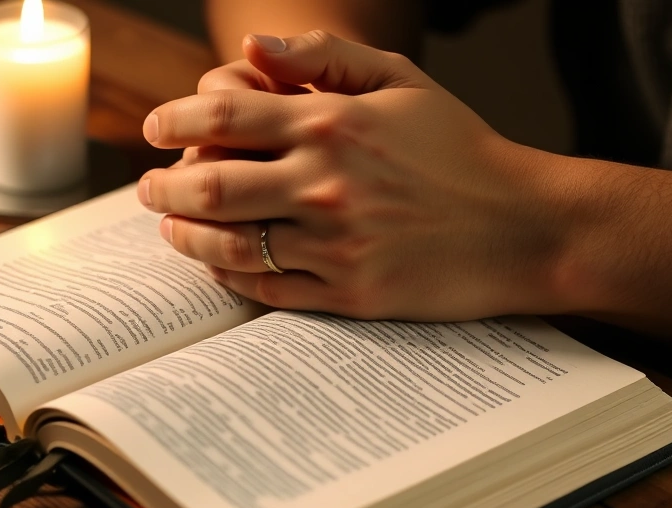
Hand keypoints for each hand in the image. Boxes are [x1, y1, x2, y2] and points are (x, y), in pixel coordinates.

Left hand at [139, 32, 566, 320]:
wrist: (524, 228)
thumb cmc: (462, 150)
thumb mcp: (404, 81)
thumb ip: (325, 57)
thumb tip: (251, 48)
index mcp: (333, 122)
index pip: (224, 113)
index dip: (174, 117)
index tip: (155, 128)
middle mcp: (325, 182)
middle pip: (209, 182)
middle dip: (163, 184)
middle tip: (148, 186)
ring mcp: (334, 244)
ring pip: (228, 243)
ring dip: (185, 233)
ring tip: (171, 225)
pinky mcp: (348, 294)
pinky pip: (266, 288)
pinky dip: (228, 276)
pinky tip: (217, 264)